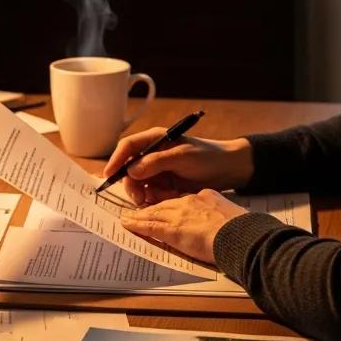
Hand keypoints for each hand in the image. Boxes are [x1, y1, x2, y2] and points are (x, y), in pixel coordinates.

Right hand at [103, 128, 253, 205]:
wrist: (230, 169)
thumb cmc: (208, 157)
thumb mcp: (182, 156)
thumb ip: (156, 162)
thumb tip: (131, 170)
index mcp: (155, 139)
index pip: (128, 147)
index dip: (116, 159)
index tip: (109, 175)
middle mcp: (152, 154)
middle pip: (129, 169)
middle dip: (131, 184)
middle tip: (139, 199)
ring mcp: (158, 170)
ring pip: (138, 184)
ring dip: (143, 194)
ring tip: (155, 201)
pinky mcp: (165, 184)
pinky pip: (151, 193)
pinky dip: (154, 199)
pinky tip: (165, 200)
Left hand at [120, 189, 250, 264]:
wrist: (241, 235)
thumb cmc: (243, 229)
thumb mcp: (233, 215)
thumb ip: (222, 216)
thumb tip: (225, 224)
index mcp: (205, 197)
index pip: (181, 198)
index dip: (169, 202)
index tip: (162, 204)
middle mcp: (189, 202)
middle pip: (164, 203)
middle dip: (149, 205)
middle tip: (136, 208)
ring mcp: (179, 215)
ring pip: (153, 212)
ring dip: (138, 215)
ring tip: (127, 216)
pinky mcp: (172, 229)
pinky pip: (149, 225)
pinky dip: (136, 224)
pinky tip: (127, 223)